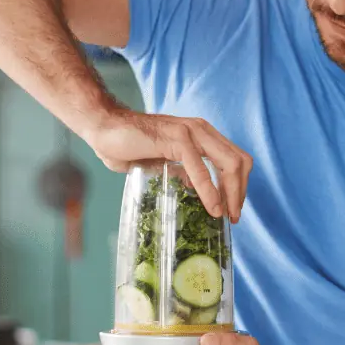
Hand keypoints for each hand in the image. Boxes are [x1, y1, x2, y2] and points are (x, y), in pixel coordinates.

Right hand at [84, 107, 252, 221]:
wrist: (103, 128)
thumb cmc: (128, 144)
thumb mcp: (162, 162)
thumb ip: (180, 171)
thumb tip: (194, 187)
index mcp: (201, 134)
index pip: (235, 158)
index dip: (239, 184)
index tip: (232, 208)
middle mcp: (201, 130)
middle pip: (239, 161)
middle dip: (240, 192)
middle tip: (234, 217)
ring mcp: (191, 132)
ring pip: (228, 163)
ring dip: (231, 193)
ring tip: (226, 215)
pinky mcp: (177, 139)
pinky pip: (200, 169)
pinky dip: (210, 190)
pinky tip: (212, 207)